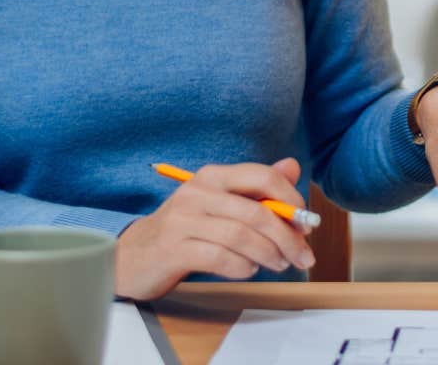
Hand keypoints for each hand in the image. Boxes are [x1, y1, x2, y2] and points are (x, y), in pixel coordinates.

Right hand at [114, 157, 315, 299]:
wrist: (131, 255)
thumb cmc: (185, 229)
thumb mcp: (220, 203)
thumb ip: (256, 188)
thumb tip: (292, 166)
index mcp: (213, 176)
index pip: (262, 176)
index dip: (291, 200)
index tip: (306, 225)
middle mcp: (197, 192)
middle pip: (256, 212)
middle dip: (287, 237)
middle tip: (303, 256)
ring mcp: (183, 220)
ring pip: (240, 236)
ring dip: (268, 255)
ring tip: (279, 265)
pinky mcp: (173, 249)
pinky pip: (219, 258)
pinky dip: (241, 267)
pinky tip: (248, 270)